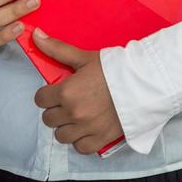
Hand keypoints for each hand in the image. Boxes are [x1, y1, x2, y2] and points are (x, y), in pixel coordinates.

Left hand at [31, 29, 123, 154]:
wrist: (146, 83)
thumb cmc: (116, 68)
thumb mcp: (85, 57)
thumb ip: (58, 49)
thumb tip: (35, 34)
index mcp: (66, 92)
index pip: (40, 99)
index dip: (48, 94)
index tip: (59, 91)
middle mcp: (73, 113)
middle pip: (49, 119)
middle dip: (57, 110)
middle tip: (71, 102)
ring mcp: (86, 128)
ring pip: (61, 136)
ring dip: (67, 127)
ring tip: (78, 117)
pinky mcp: (101, 139)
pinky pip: (80, 147)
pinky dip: (82, 140)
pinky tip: (88, 129)